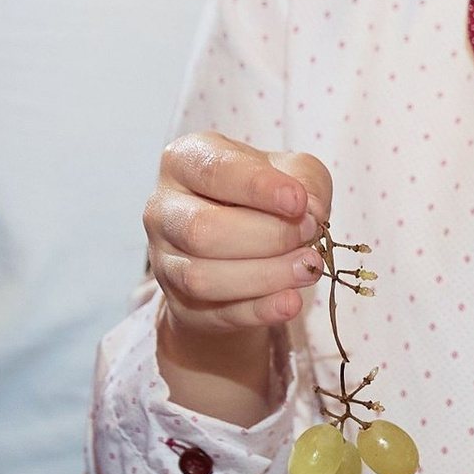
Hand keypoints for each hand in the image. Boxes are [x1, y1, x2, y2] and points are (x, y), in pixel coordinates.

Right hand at [145, 132, 331, 426]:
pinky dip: (259, 310)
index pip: (213, 171)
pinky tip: (291, 302)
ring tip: (308, 267)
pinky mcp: (180, 303)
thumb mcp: (291, 172)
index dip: (257, 187)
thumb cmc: (264, 197)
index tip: (298, 201)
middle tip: (310, 234)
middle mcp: (163, 208)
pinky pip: (216, 313)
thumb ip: (306, 181)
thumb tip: (310, 212)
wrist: (242, 248)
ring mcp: (164, 260)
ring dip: (265, 275)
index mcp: (184, 160)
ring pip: (202, 276)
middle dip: (266, 236)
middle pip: (202, 229)